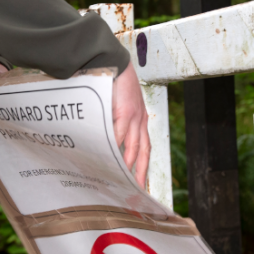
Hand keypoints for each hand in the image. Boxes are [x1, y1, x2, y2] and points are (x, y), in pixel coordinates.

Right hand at [112, 62, 150, 186]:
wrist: (115, 63)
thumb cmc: (114, 84)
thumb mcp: (120, 105)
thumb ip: (117, 123)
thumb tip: (108, 142)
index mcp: (141, 120)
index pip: (145, 148)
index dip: (144, 166)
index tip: (140, 182)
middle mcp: (140, 121)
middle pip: (143, 152)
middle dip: (141, 173)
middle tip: (137, 190)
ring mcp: (134, 117)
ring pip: (133, 147)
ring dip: (129, 165)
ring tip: (123, 181)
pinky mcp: (124, 112)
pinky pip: (119, 135)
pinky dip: (115, 148)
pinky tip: (110, 160)